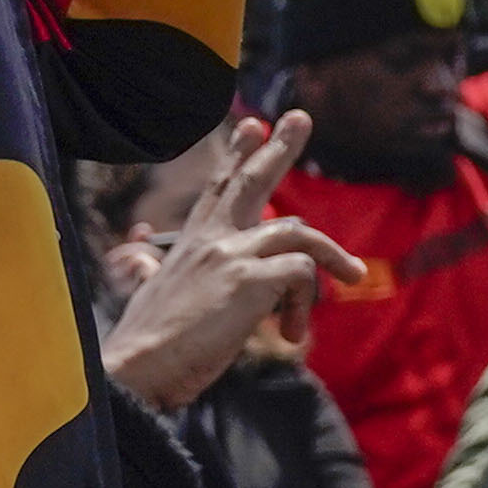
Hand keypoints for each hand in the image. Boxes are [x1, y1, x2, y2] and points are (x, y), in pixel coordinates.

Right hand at [101, 115, 365, 408]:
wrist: (135, 368)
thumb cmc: (144, 343)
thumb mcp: (147, 291)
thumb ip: (146, 267)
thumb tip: (136, 254)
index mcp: (190, 242)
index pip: (218, 189)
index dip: (237, 156)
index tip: (253, 126)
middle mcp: (211, 239)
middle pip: (252, 181)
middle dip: (279, 148)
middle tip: (300, 118)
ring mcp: (231, 255)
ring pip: (298, 232)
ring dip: (331, 253)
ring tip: (351, 273)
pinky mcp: (249, 281)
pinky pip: (301, 272)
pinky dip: (304, 303)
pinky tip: (289, 331)